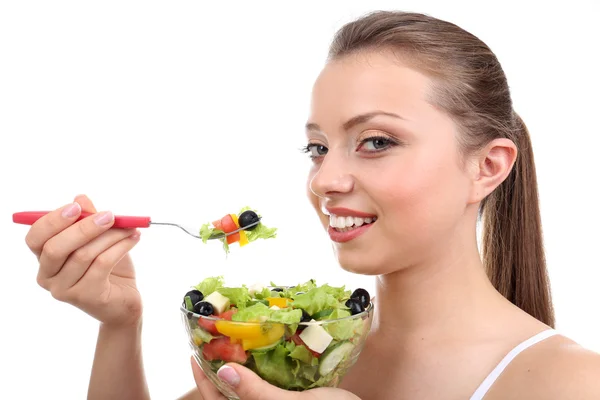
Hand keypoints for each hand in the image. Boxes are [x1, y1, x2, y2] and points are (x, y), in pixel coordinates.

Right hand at [25, 194, 142, 326]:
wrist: (124, 300)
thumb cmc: (108, 267)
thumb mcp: (99, 238)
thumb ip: (87, 219)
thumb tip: (81, 198)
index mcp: (45, 258)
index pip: (35, 237)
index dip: (52, 221)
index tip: (77, 207)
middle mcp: (47, 276)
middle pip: (55, 247)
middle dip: (84, 227)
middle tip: (110, 215)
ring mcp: (63, 290)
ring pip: (84, 254)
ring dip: (111, 236)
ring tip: (130, 228)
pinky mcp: (85, 297)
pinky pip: (102, 264)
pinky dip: (121, 247)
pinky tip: (134, 238)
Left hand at [190, 357, 360, 399]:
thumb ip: (257, 393)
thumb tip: (223, 372)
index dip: (201, 378)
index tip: (194, 351)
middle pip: (230, 394)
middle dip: (220, 367)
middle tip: (214, 340)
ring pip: (249, 390)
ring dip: (240, 368)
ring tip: (236, 342)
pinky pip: (267, 388)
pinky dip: (262, 371)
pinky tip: (267, 353)